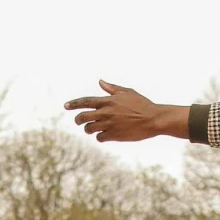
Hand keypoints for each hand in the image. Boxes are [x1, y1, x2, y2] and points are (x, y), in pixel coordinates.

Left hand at [65, 82, 188, 143]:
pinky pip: (99, 138)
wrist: (154, 119)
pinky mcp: (114, 135)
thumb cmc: (142, 104)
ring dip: (88, 129)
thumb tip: (100, 81)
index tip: (65, 106)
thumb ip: (112, 88)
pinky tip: (104, 135)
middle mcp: (106, 112)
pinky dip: (100, 137)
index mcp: (108, 101)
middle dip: (78, 119)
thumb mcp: (128, 92)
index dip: (74, 104)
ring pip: (89, 128)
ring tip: (93, 128)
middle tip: (79, 121)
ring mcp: (110, 124)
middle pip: (83, 117)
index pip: (86, 101)